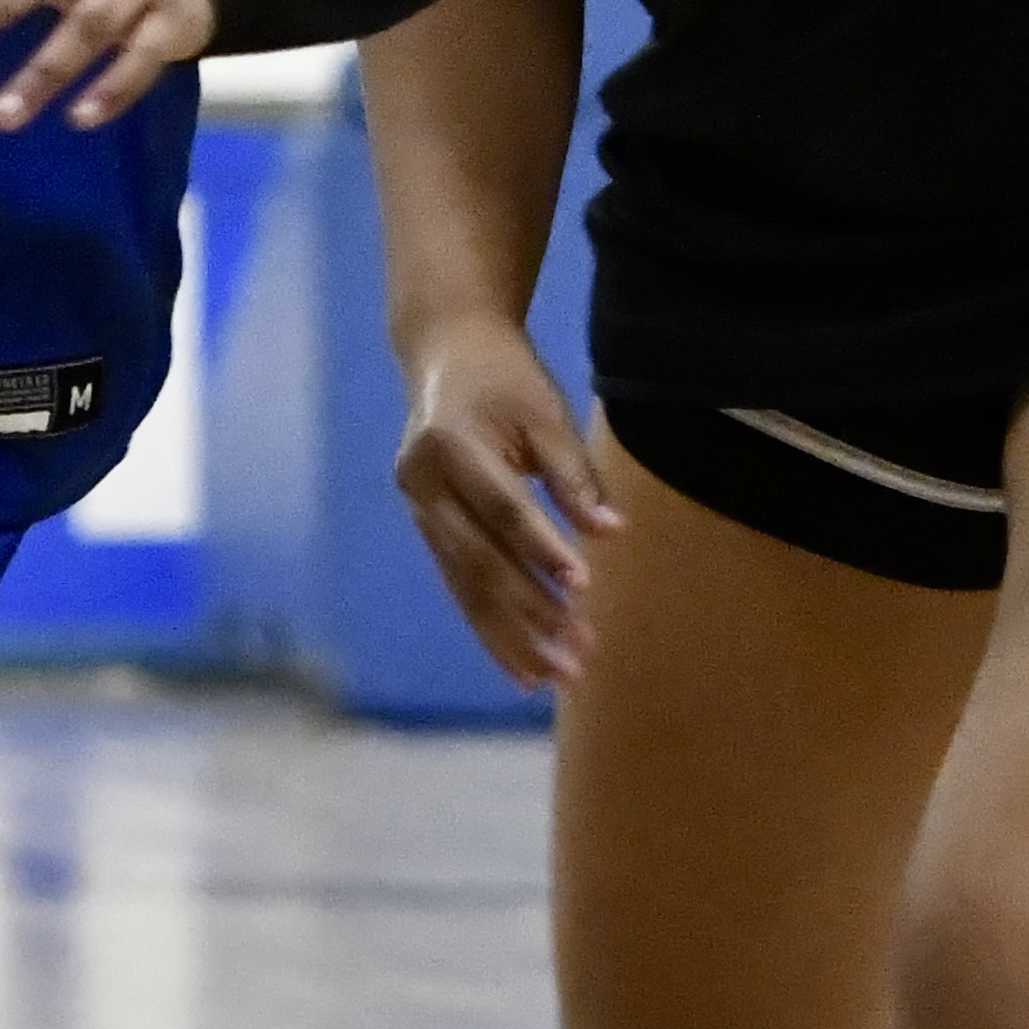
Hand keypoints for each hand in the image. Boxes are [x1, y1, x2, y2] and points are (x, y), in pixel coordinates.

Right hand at [394, 311, 614, 688]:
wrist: (445, 351)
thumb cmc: (507, 379)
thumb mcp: (546, 413)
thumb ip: (574, 474)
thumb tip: (610, 532)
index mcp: (450, 441)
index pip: (501, 506)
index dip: (540, 548)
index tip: (584, 586)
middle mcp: (422, 480)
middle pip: (477, 558)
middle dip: (527, 612)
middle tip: (576, 658)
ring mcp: (417, 506)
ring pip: (463, 582)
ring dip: (509, 635)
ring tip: (553, 678)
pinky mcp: (425, 525)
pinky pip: (457, 583)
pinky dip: (489, 625)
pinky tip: (521, 665)